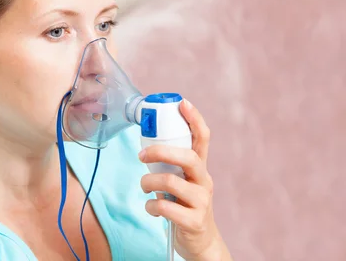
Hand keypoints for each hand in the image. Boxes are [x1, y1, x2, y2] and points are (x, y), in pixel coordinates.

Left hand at [138, 99, 231, 260]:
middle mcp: (204, 181)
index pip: (203, 138)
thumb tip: (145, 147)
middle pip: (188, 157)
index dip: (195, 119)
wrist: (200, 242)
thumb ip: (170, 166)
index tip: (182, 103)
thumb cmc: (184, 205)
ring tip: (143, 186)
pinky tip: (150, 208)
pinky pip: (165, 208)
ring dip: (148, 182)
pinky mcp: (194, 221)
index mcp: (200, 168)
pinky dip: (151, 206)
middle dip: (161, 151)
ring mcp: (202, 201)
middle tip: (141, 155)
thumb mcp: (181, 182)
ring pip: (172, 182)